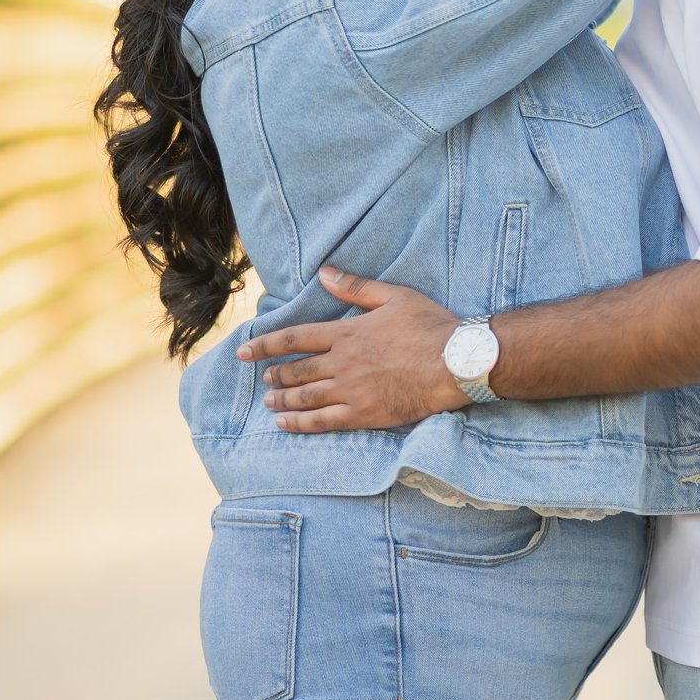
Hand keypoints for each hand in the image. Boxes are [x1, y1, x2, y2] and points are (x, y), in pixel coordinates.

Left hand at [235, 266, 469, 431]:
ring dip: (282, 400)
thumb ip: (355, 288)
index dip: (265, 345)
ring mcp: (351, 390)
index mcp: (346, 332)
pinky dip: (300, 424)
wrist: (455, 363)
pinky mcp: (363, 414)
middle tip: (263, 379)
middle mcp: (342, 362)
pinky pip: (323, 422)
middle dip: (275, 375)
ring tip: (269, 402)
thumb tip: (324, 273)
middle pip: (296, 371)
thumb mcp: (393, 296)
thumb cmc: (429, 326)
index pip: (294, 338)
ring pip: (305, 398)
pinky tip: (285, 425)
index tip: (244, 351)